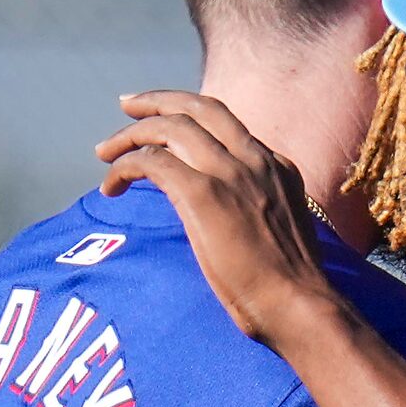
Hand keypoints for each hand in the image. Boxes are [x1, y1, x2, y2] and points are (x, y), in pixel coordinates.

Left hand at [98, 92, 338, 347]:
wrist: (300, 305)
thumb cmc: (291, 288)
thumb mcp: (284, 230)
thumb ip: (262, 208)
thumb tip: (235, 219)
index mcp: (276, 165)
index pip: (225, 122)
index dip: (189, 115)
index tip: (164, 120)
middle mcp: (254, 159)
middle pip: (197, 107)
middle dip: (156, 100)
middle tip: (126, 105)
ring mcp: (229, 172)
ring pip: (169, 128)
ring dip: (131, 135)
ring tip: (105, 152)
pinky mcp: (203, 194)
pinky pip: (152, 162)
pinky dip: (125, 168)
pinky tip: (112, 187)